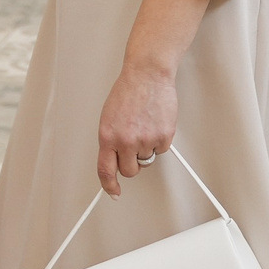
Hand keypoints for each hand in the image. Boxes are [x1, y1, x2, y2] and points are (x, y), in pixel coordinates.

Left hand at [96, 61, 178, 195]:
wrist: (147, 76)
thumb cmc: (128, 92)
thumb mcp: (109, 118)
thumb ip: (111, 141)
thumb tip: (115, 159)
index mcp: (107, 136)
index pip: (105, 170)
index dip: (109, 185)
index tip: (113, 192)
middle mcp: (125, 141)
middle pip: (129, 171)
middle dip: (132, 164)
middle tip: (134, 149)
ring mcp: (145, 139)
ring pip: (146, 159)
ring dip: (146, 148)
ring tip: (144, 126)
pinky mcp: (163, 136)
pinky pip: (161, 150)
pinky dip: (159, 140)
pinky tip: (155, 123)